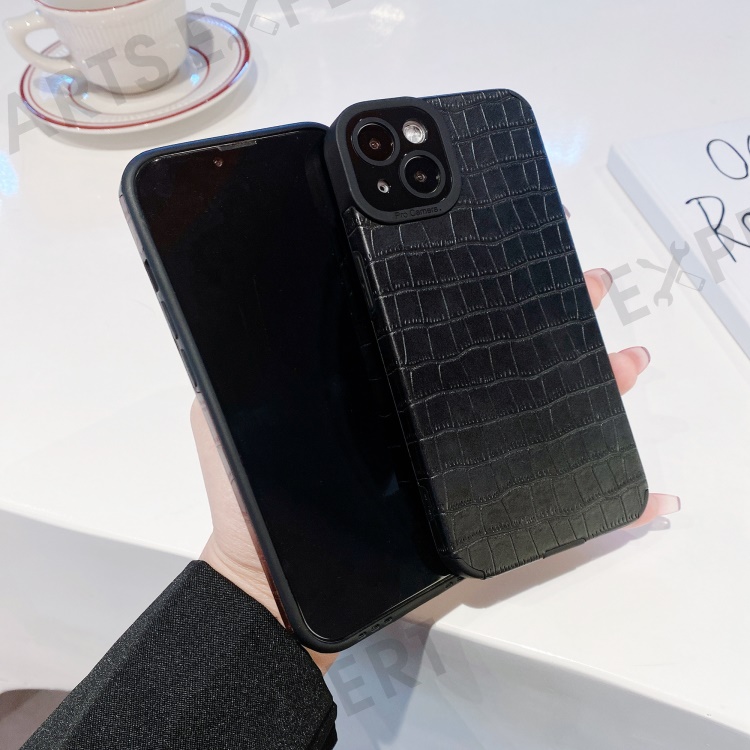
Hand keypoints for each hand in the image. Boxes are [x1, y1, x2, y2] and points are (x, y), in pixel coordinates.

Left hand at [194, 267, 678, 671]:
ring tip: (623, 352)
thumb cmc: (252, 497)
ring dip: (580, 374)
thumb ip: (240, 350)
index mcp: (379, 378)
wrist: (278, 583)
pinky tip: (632, 457)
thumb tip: (261, 283)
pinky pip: (534, 481)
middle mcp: (422, 409)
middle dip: (544, 313)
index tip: (507, 242)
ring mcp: (450, 454)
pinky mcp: (467, 500)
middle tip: (584, 283)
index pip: (434, 318)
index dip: (474, 280)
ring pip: (525, 404)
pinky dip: (590, 476)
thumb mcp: (225, 407)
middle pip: (492, 353)